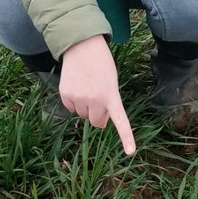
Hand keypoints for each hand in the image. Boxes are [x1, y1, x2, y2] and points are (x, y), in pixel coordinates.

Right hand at [60, 35, 135, 154]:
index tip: (130, 152)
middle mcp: (95, 100)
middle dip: (98, 115)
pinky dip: (74, 101)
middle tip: (98, 97)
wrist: (82, 46)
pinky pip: (71, 108)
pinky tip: (76, 86)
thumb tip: (99, 123)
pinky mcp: (66, 95)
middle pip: (97, 121)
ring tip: (87, 85)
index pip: (120, 120)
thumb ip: (108, 101)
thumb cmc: (101, 64)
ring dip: (85, 106)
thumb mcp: (111, 81)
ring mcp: (79, 99)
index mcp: (111, 95)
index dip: (126, 137)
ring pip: (83, 114)